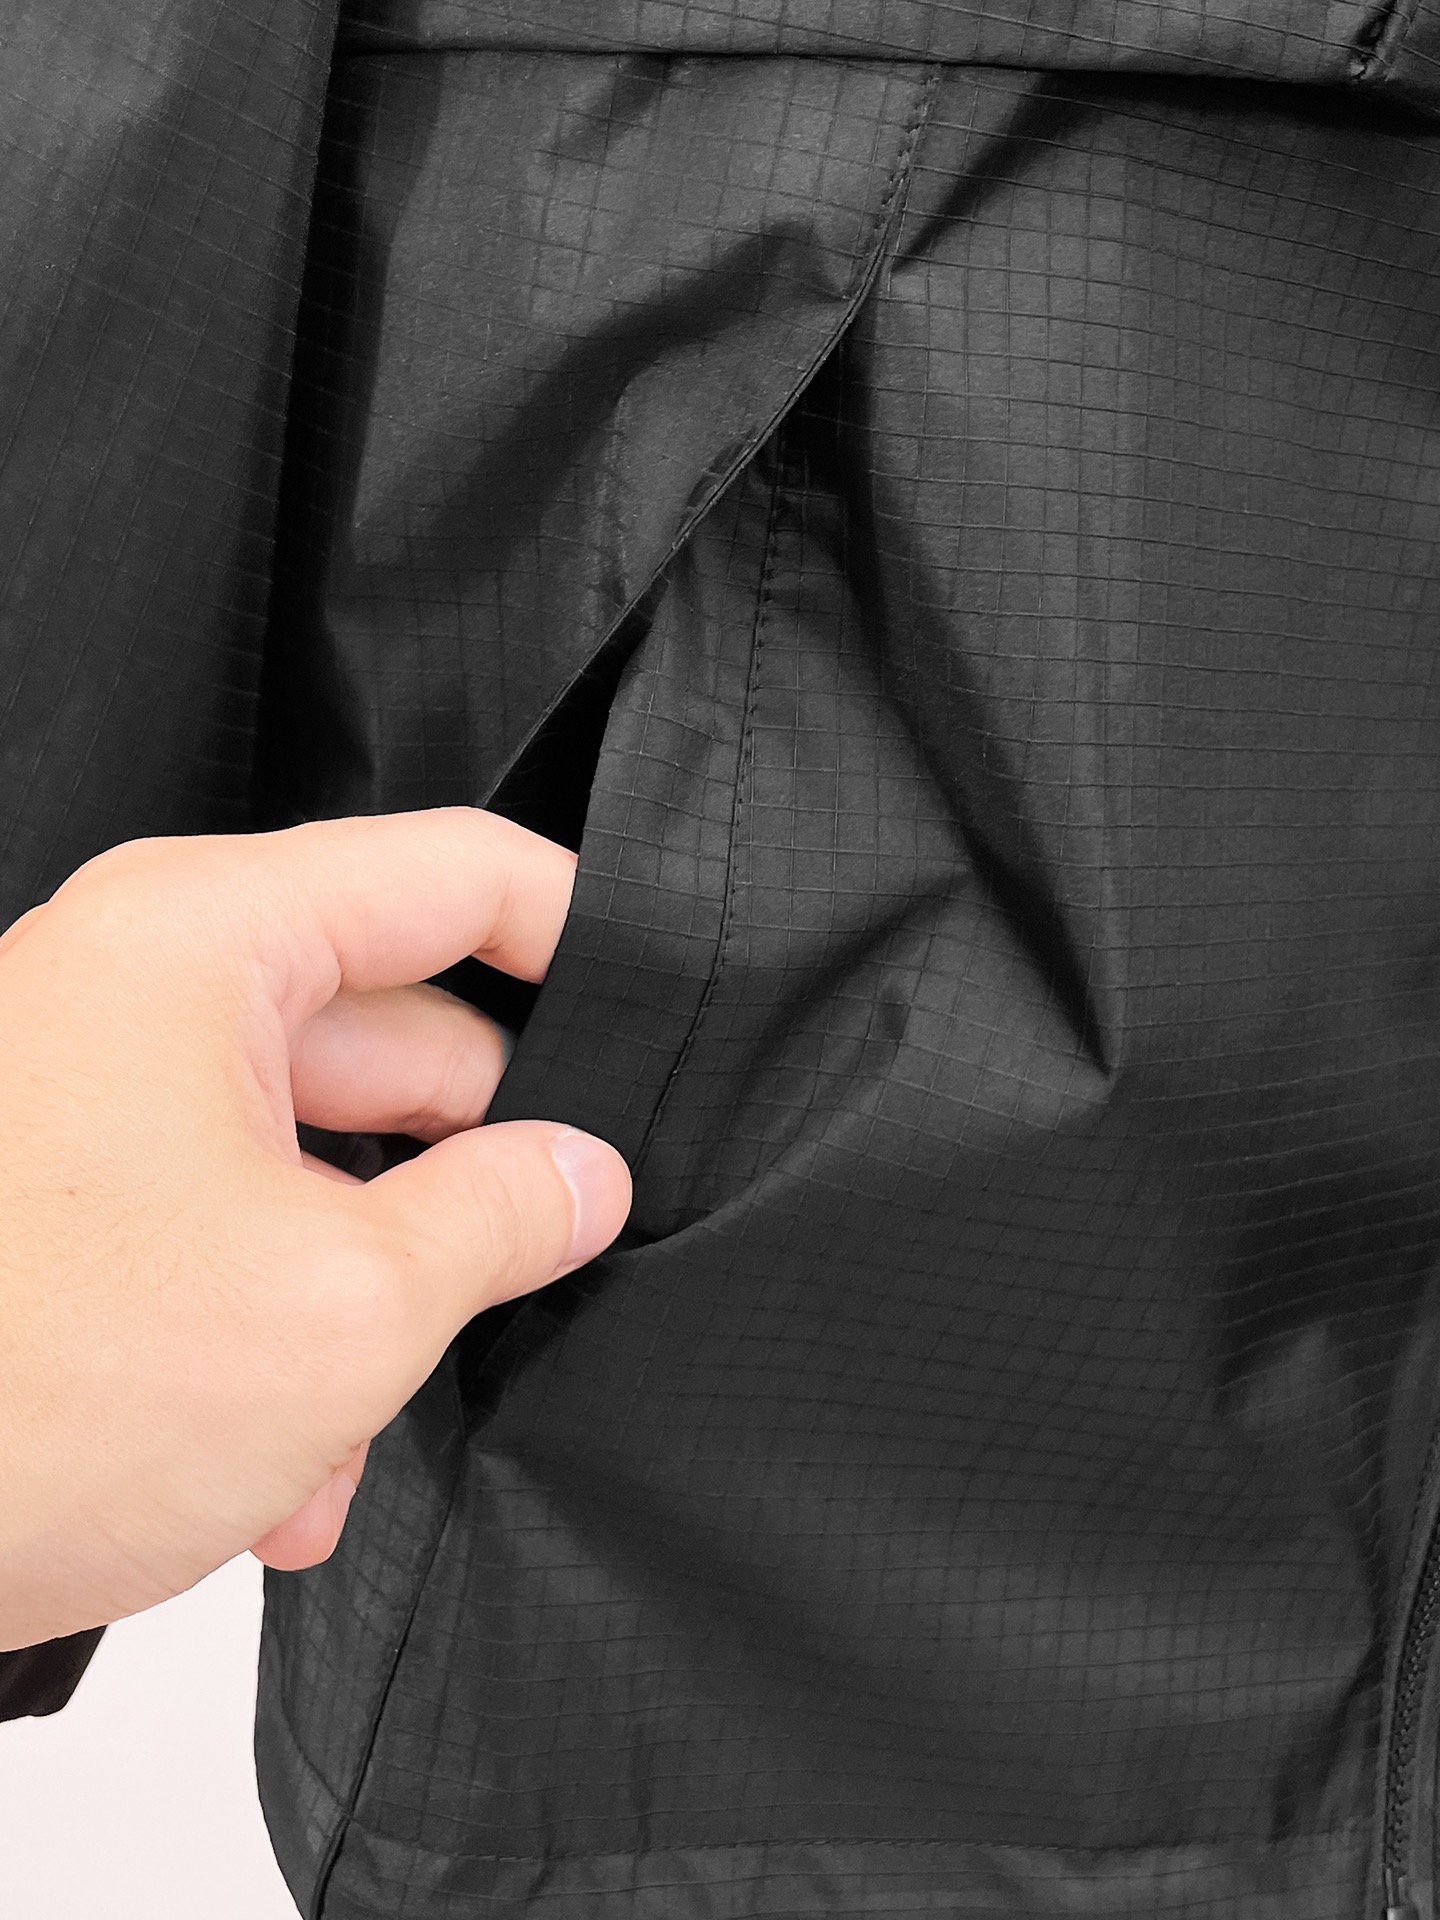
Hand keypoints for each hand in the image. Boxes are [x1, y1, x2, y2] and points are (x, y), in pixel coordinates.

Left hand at [0, 809, 630, 1649]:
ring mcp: (101, 1092)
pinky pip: (236, 1221)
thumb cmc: (25, 1390)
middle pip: (400, 1031)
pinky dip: (284, 1328)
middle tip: (540, 1260)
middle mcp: (144, 989)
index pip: (456, 873)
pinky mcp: (74, 1195)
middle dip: (468, 1174)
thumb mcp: (345, 1303)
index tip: (663, 1012)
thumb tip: (583, 1177)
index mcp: (205, 943)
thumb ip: (503, 1216)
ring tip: (362, 1420)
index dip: (581, 932)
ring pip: (323, 1154)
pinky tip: (285, 1466)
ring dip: (371, 1291)